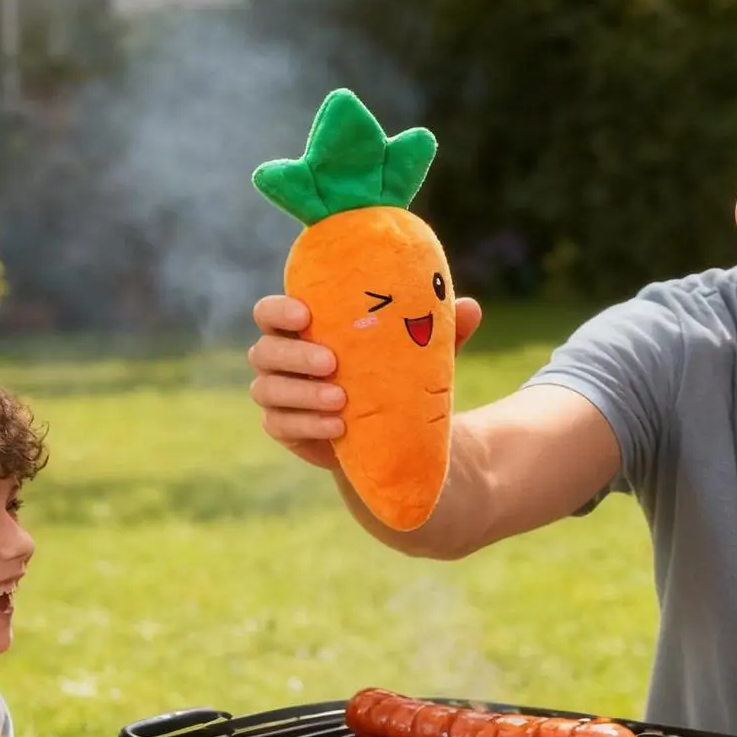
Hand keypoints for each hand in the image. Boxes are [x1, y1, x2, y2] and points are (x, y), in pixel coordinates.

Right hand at [247, 291, 483, 467]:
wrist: (388, 428)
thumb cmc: (393, 372)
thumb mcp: (417, 352)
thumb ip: (439, 329)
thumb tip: (472, 308)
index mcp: (302, 328)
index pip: (270, 312)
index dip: (278, 311)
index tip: (306, 314)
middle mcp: (281, 358)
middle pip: (264, 351)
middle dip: (296, 356)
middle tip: (333, 362)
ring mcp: (278, 394)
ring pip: (268, 390)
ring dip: (303, 394)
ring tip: (341, 400)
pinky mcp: (285, 427)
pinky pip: (280, 425)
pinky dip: (308, 425)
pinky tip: (338, 428)